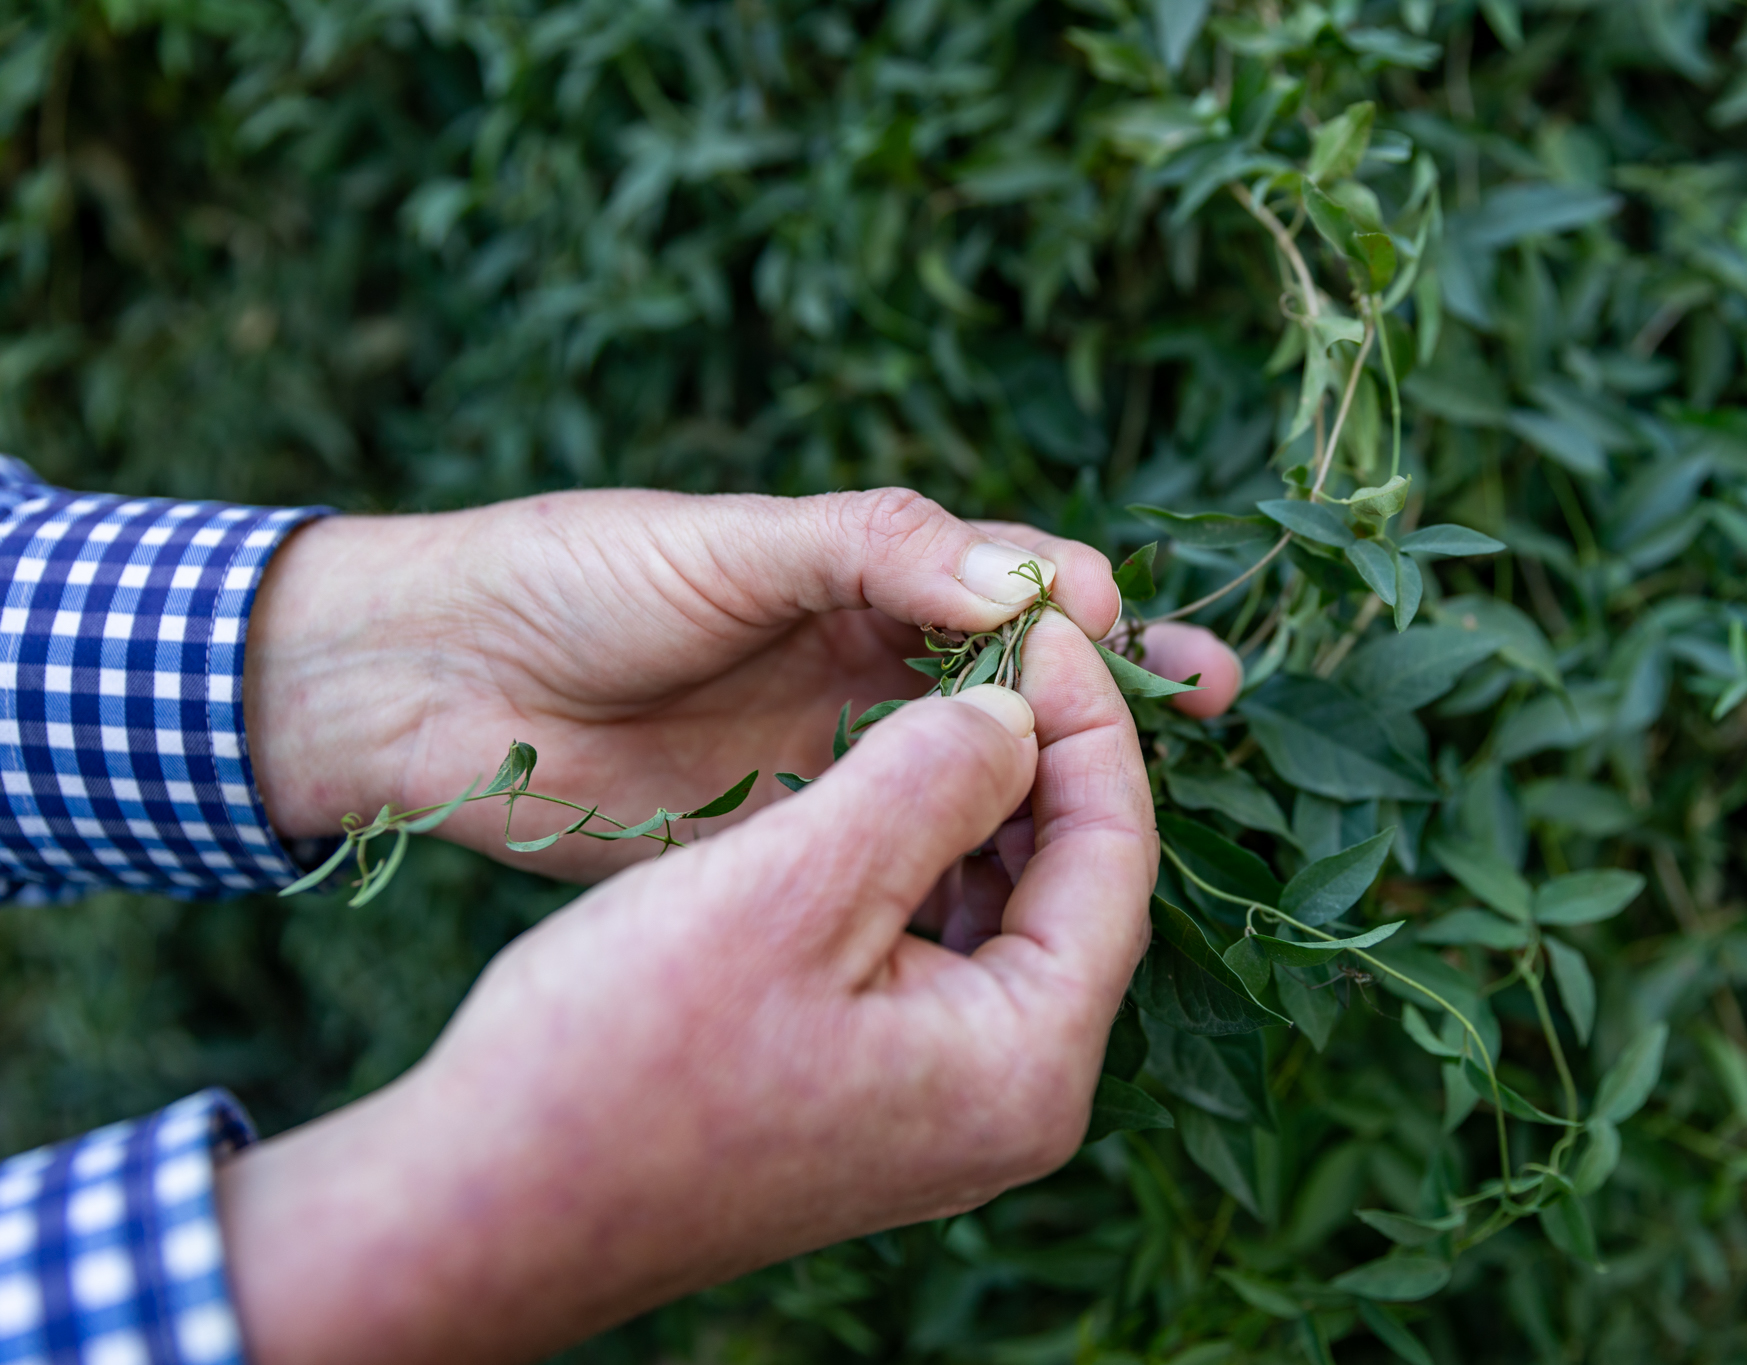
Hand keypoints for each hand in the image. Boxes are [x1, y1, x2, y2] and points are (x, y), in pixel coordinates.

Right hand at [216, 614, 1158, 1363]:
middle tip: (1004, 642)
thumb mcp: (789, 884)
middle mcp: (1013, 1100)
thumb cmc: (618, 1054)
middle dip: (1046, 755)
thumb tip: (1019, 711)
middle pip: (1077, 885)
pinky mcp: (884, 1092)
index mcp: (1023, 1064)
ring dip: (983, 799)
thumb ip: (932, 778)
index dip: (1089, 719)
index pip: (1117, 856)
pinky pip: (944, 946)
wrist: (484, 1206)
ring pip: (1010, 908)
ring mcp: (948, 1105)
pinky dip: (926, 857)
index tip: (1042, 619)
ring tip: (949, 690)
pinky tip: (888, 782)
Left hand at [245, 487, 1240, 880]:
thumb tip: (1034, 584)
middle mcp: (868, 664)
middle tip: (1221, 703)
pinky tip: (1026, 897)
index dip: (1091, 613)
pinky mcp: (794, 841)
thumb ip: (875, 553)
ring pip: (979, 773)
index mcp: (865, 573)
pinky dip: (973, 866)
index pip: (1015, 586)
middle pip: (1025, 681)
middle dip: (1121, 688)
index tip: (1146, 649)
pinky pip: (906, 852)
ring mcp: (837, 757)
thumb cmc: (572, 578)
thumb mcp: (729, 546)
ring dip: (1065, 787)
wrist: (428, 684)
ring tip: (1148, 816)